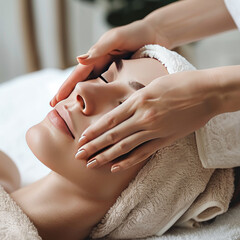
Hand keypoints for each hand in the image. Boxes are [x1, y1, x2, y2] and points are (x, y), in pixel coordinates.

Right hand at [50, 19, 165, 106]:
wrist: (155, 35)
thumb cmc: (135, 33)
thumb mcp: (116, 39)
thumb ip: (99, 49)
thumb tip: (78, 60)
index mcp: (97, 57)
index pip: (77, 75)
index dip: (65, 88)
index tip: (54, 102)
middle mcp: (101, 66)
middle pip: (82, 84)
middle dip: (69, 97)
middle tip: (56, 112)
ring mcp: (110, 73)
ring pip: (93, 90)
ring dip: (83, 101)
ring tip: (75, 115)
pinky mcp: (122, 78)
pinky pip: (108, 91)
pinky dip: (101, 100)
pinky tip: (99, 110)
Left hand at [75, 70, 219, 172]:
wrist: (207, 92)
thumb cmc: (180, 83)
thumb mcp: (153, 85)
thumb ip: (136, 98)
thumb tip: (124, 108)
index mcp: (138, 100)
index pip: (110, 119)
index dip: (94, 130)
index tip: (81, 139)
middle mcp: (143, 116)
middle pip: (113, 135)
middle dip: (94, 146)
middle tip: (79, 155)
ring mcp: (154, 130)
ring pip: (125, 146)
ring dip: (106, 156)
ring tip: (92, 164)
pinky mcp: (165, 139)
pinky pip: (143, 152)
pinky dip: (129, 161)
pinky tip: (116, 167)